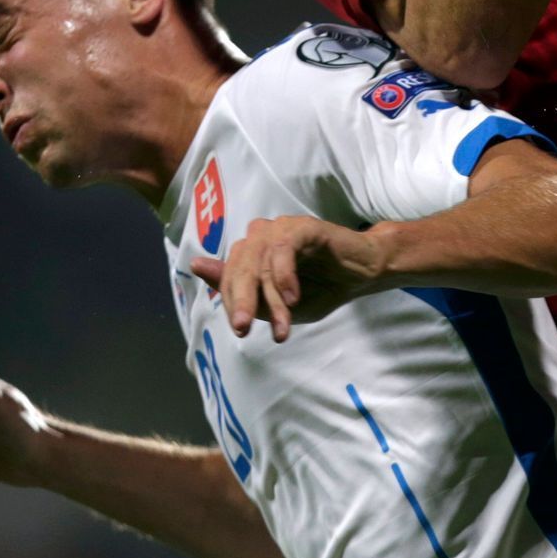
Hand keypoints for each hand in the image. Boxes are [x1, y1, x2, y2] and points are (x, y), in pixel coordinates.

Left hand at [189, 215, 391, 342]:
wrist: (361, 275)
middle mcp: (261, 236)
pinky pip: (284, 248)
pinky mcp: (304, 227)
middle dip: (241, 301)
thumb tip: (195, 265)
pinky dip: (285, 275)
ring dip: (270, 297)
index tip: (241, 330)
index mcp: (251, 253)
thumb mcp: (275, 304)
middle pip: (239, 267)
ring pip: (261, 261)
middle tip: (244, 329)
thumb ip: (240, 289)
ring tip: (282, 324)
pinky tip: (293, 298)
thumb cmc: (318, 289)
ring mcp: (282, 228)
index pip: (227, 276)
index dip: (231, 303)